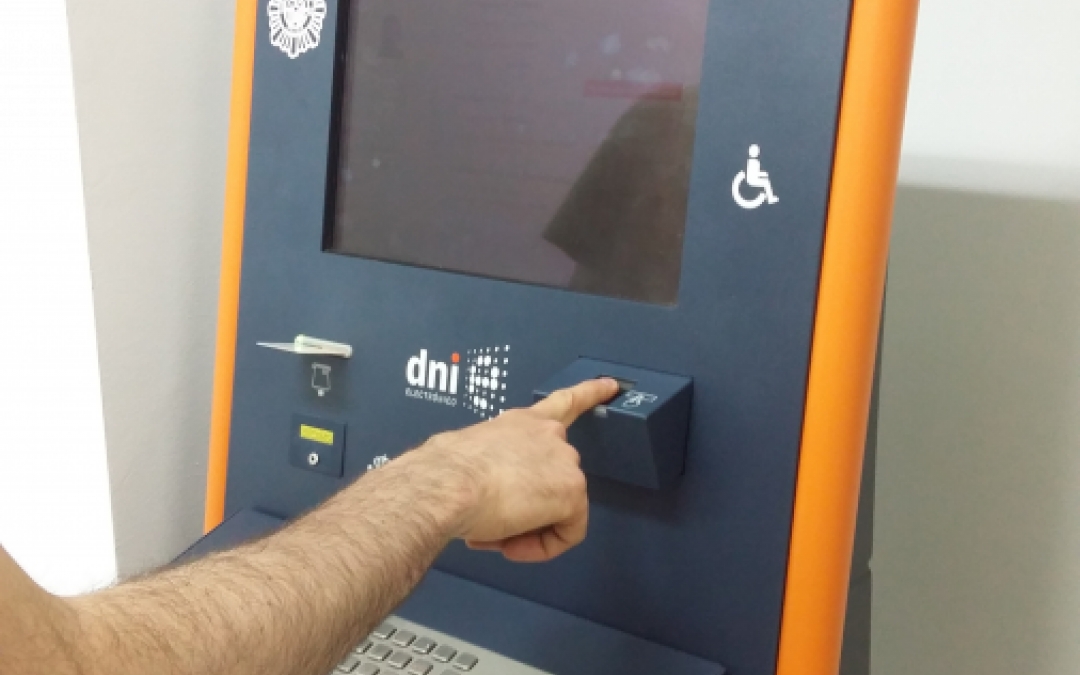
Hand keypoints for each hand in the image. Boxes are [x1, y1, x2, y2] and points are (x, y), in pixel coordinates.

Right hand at [415, 378, 617, 561]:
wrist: (446, 485)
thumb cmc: (443, 473)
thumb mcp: (466, 457)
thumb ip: (486, 467)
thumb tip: (476, 487)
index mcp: (520, 423)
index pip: (562, 403)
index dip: (589, 393)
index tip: (611, 386)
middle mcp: (548, 435)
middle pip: (556, 478)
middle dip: (527, 505)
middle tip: (494, 521)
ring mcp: (565, 462)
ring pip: (558, 509)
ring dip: (528, 527)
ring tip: (496, 534)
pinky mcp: (572, 492)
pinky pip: (567, 533)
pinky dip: (542, 547)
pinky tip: (513, 545)